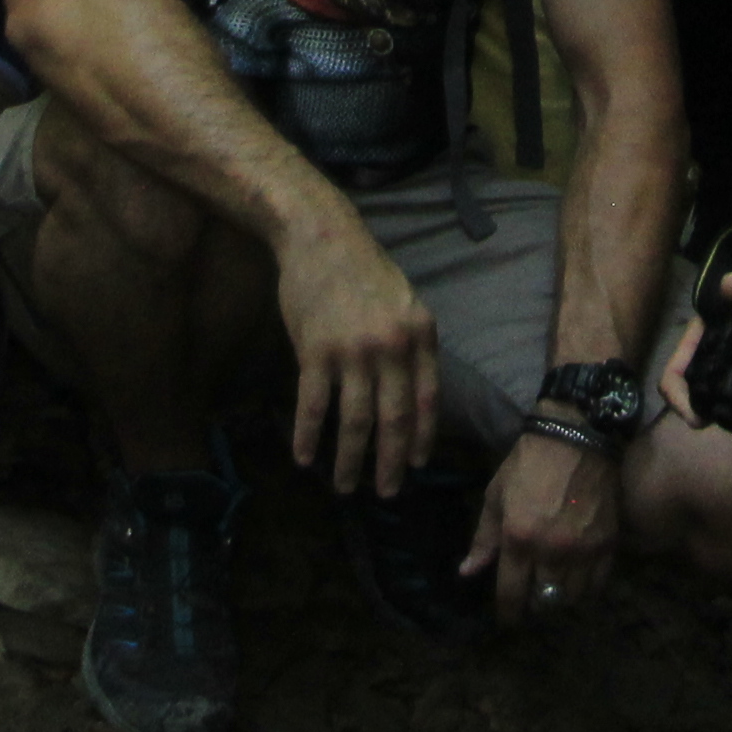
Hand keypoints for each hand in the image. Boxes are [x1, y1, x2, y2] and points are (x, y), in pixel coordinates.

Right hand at [278, 222, 440, 496]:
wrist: (321, 237)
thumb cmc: (363, 270)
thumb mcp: (405, 302)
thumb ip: (412, 344)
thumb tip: (415, 391)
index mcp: (420, 334)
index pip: (427, 400)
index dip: (422, 438)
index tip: (417, 466)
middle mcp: (392, 347)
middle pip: (393, 419)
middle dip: (390, 463)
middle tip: (386, 493)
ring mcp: (353, 351)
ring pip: (354, 421)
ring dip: (349, 460)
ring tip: (345, 486)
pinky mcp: (315, 352)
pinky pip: (314, 406)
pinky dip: (308, 436)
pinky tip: (304, 458)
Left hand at [465, 428, 620, 620]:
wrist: (576, 437)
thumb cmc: (528, 464)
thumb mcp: (496, 496)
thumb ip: (484, 538)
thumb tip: (467, 573)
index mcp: (519, 539)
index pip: (511, 594)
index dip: (508, 614)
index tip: (507, 620)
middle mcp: (551, 552)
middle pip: (543, 601)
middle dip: (534, 605)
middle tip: (531, 598)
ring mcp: (583, 550)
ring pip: (571, 598)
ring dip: (560, 598)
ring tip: (554, 590)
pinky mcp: (607, 544)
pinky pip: (598, 584)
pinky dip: (586, 589)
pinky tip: (578, 581)